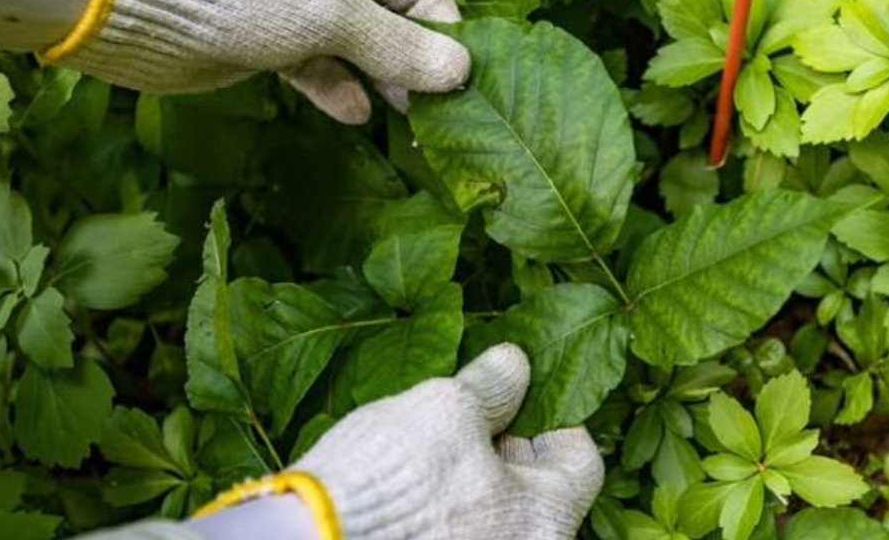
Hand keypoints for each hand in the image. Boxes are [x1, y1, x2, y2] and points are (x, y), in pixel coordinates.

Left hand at [47, 0, 469, 123]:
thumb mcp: (330, 10)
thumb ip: (396, 45)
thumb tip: (461, 71)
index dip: (444, 34)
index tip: (461, 86)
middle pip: (393, 22)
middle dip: (415, 66)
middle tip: (438, 117)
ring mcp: (295, 9)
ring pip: (356, 50)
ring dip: (380, 84)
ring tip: (402, 122)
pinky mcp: (266, 44)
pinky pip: (317, 68)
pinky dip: (337, 90)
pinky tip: (354, 113)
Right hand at [292, 344, 603, 539]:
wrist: (308, 537)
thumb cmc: (389, 476)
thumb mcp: (446, 408)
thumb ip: (494, 386)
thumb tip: (516, 365)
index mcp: (546, 522)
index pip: (580, 462)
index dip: (552, 419)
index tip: (519, 399)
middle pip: (537, 491)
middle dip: (507, 446)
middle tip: (470, 416)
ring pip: (497, 511)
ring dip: (475, 474)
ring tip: (434, 444)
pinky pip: (463, 530)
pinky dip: (449, 504)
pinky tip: (413, 480)